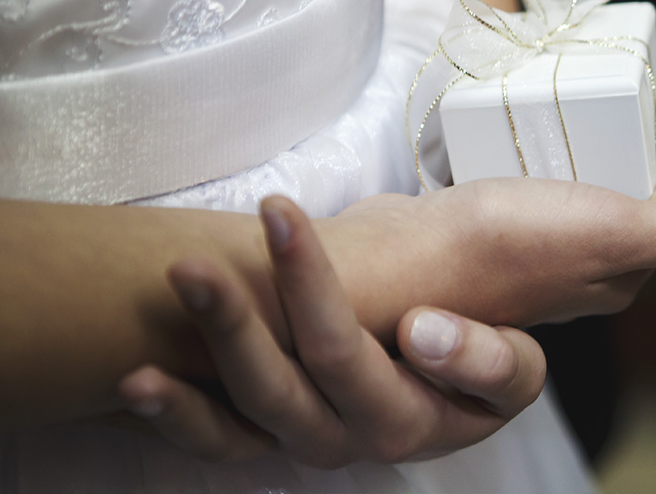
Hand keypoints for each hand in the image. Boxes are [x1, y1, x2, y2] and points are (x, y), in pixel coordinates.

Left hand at [118, 49, 655, 464]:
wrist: (401, 282)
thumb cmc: (489, 251)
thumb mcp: (575, 237)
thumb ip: (641, 229)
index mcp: (487, 385)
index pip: (496, 387)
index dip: (471, 364)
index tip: (429, 324)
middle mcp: (413, 420)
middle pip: (364, 390)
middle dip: (313, 311)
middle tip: (281, 225)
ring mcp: (337, 425)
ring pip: (282, 411)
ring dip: (230, 340)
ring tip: (193, 268)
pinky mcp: (272, 417)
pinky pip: (223, 440)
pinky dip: (181, 416)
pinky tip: (135, 380)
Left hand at [118, 197, 545, 466]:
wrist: (471, 356)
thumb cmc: (490, 344)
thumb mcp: (520, 363)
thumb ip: (490, 360)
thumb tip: (421, 333)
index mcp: (415, 419)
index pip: (349, 356)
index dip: (309, 290)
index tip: (278, 215)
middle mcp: (352, 440)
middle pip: (280, 389)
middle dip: (230, 323)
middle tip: (192, 258)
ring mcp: (311, 440)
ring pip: (242, 420)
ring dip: (192, 369)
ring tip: (158, 308)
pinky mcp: (281, 435)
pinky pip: (225, 440)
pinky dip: (179, 418)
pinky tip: (135, 383)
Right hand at [322, 48, 655, 335]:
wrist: (397, 262)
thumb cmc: (505, 243)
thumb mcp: (614, 236)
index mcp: (620, 267)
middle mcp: (581, 260)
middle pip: (637, 178)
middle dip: (655, 120)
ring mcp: (534, 241)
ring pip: (588, 168)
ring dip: (608, 118)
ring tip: (611, 68)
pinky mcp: (488, 221)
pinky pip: (540, 166)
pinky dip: (555, 128)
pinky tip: (544, 99)